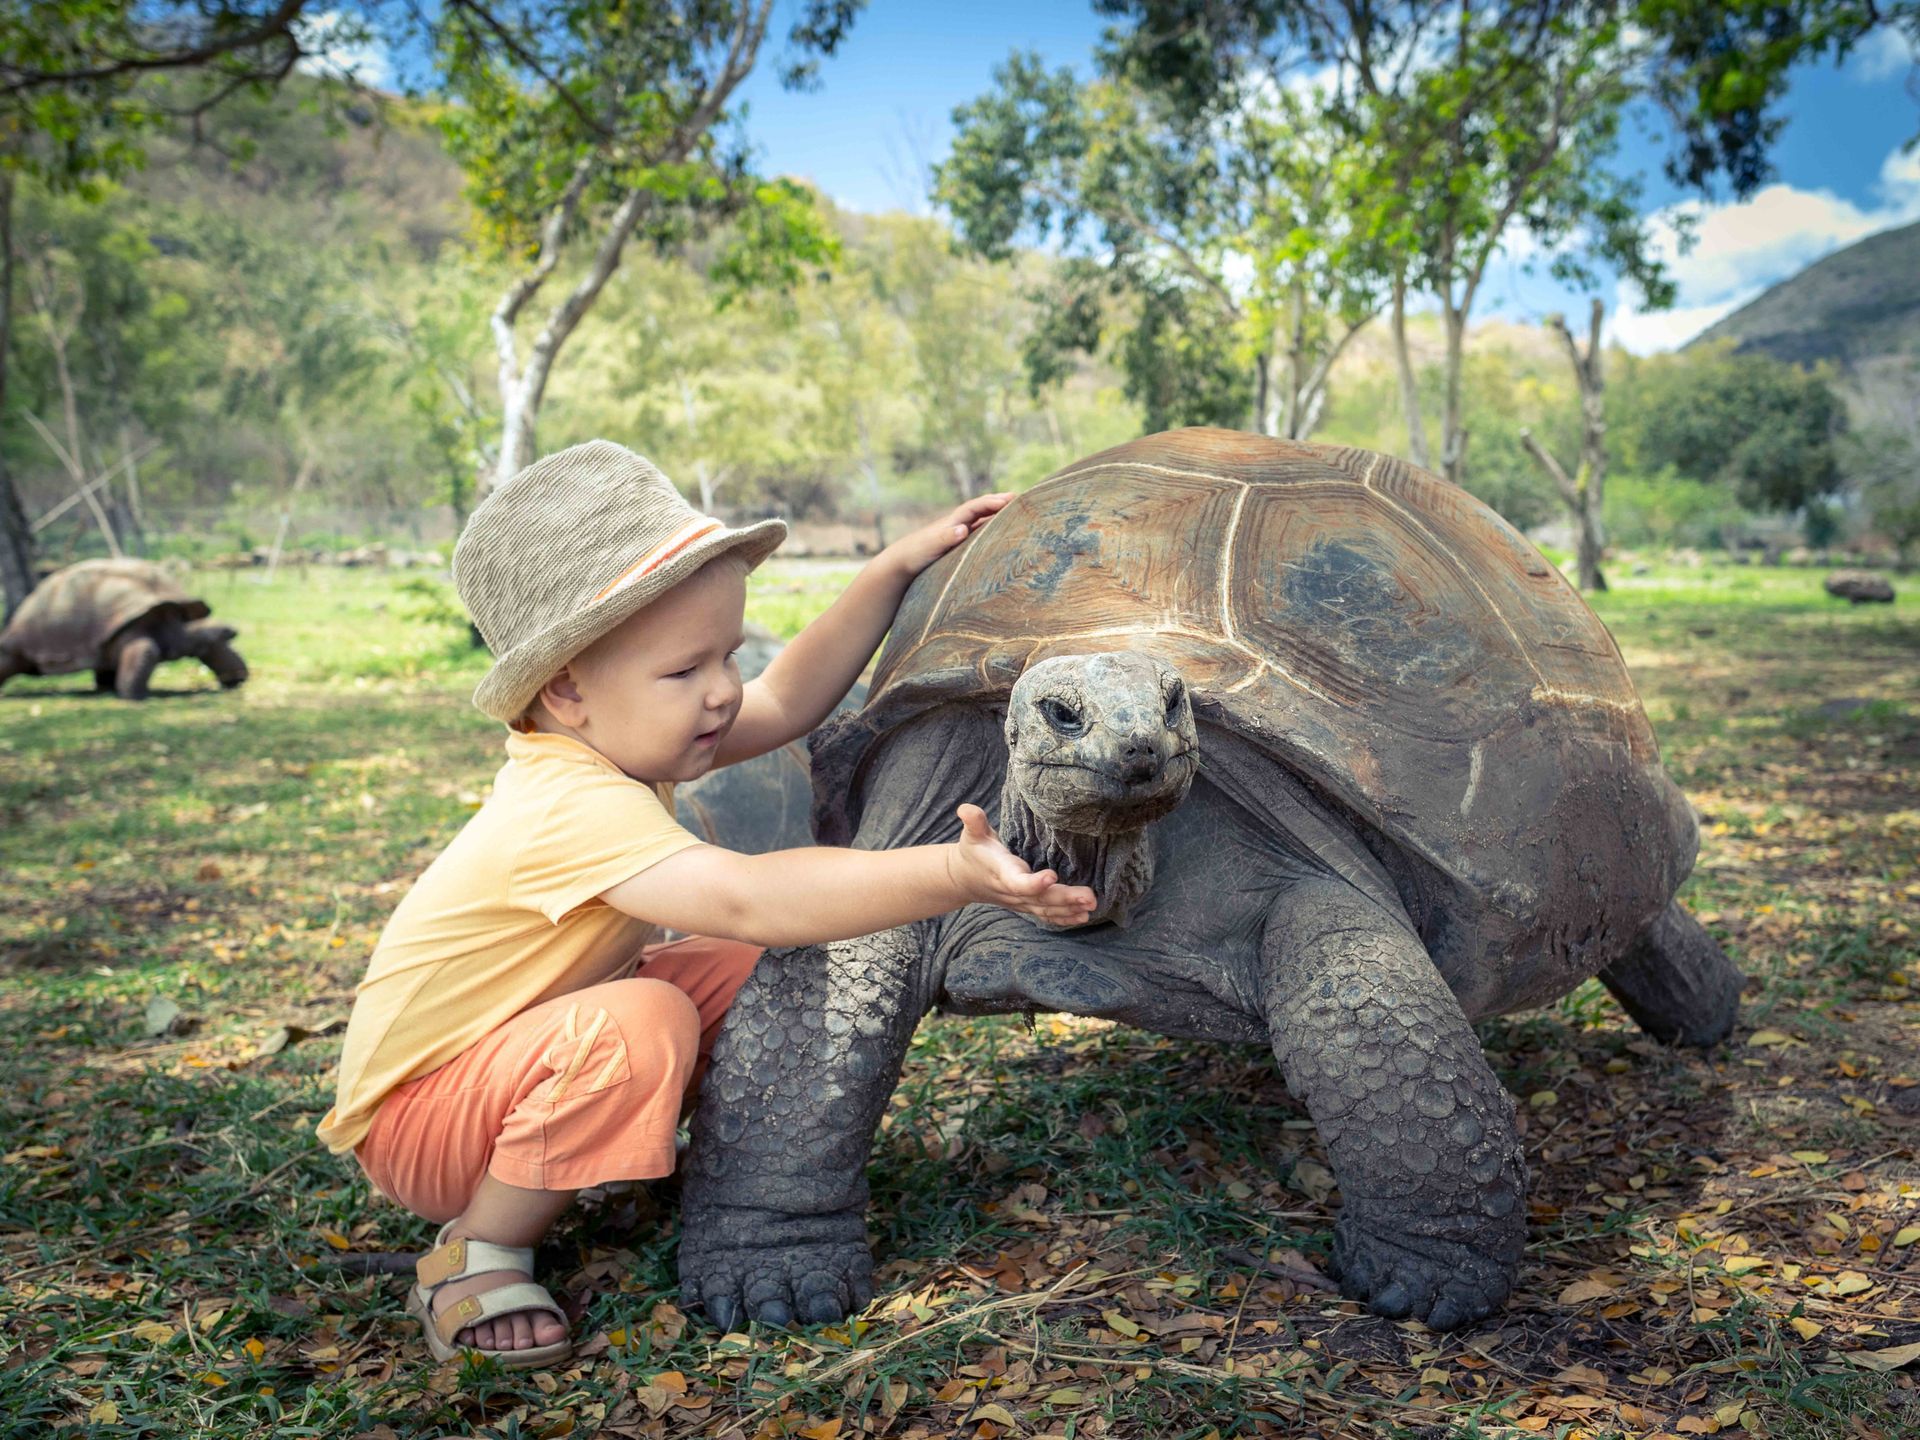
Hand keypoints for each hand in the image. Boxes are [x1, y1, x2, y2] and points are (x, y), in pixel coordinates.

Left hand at [883, 494, 1013, 580]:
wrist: (901, 562)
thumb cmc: (915, 554)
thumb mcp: (930, 546)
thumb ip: (945, 537)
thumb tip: (962, 529)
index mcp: (951, 522)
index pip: (975, 507)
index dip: (991, 502)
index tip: (1008, 500)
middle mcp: (957, 524)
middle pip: (982, 509)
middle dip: (999, 503)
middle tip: (1021, 498)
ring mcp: (958, 534)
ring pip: (982, 521)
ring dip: (997, 515)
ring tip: (1017, 512)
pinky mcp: (959, 545)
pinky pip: (979, 533)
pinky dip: (992, 529)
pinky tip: (1002, 533)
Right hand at [947, 803, 1098, 926]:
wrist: (964, 879)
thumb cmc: (973, 852)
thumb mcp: (972, 834)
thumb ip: (974, 822)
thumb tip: (966, 809)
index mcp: (1002, 872)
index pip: (1018, 882)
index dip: (1034, 883)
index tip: (1052, 876)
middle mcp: (1012, 891)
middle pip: (1040, 899)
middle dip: (1065, 899)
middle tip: (1089, 897)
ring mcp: (1020, 902)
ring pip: (1046, 909)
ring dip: (1070, 909)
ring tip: (1091, 906)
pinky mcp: (1027, 905)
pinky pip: (1046, 915)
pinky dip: (1064, 918)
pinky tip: (1082, 916)